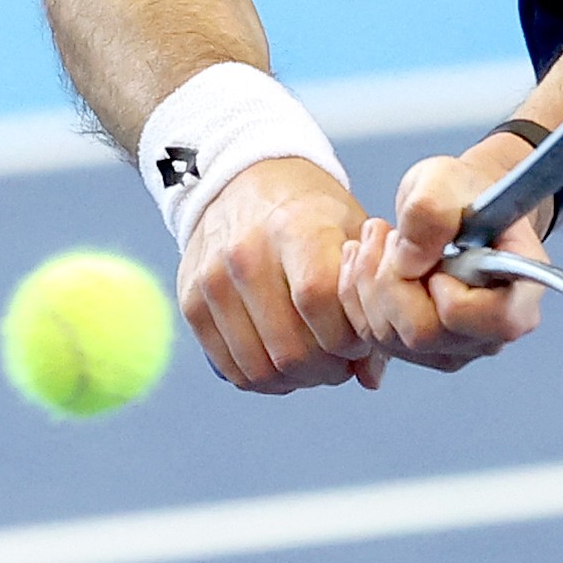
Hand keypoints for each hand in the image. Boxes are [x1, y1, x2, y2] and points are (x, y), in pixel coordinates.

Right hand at [178, 156, 383, 393]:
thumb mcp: (352, 236)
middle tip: (340, 361)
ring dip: (295, 380)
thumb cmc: (313, 216)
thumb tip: (370, 378)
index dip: (349, 337)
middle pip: (290, 348)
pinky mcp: (191, 301)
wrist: (243, 181)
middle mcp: (245, 253)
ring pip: (259, 368)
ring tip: (313, 363)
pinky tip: (281, 363)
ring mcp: (211, 279)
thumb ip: (367, 303)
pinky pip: (229, 367)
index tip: (361, 339)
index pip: (319, 301)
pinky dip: (262, 379)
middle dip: (327, 370)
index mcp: (294, 228)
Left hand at [342, 131, 552, 371]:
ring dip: (367, 280)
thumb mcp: (447, 180)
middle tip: (390, 233)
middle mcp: (488, 334)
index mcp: (518, 295)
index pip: (487, 322)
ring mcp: (452, 347)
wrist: (455, 205)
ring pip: (388, 336)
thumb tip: (408, 262)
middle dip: (390, 279)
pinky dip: (354, 293)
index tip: (437, 256)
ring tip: (378, 236)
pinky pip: (369, 334)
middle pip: (422, 334)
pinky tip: (365, 257)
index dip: (449, 293)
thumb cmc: (463, 194)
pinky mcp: (416, 348)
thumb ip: (431, 211)